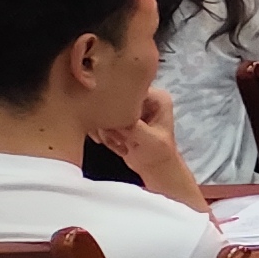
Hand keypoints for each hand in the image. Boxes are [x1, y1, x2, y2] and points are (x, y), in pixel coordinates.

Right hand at [100, 88, 199, 205]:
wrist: (155, 168)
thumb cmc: (160, 153)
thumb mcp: (150, 139)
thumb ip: (134, 127)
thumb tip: (113, 118)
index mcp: (156, 97)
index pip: (129, 89)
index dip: (119, 106)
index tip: (119, 125)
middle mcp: (141, 98)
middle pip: (113, 100)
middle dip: (111, 122)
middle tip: (121, 139)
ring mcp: (127, 108)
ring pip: (103, 112)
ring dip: (108, 132)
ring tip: (122, 144)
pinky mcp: (116, 119)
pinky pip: (99, 122)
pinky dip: (105, 136)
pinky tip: (119, 147)